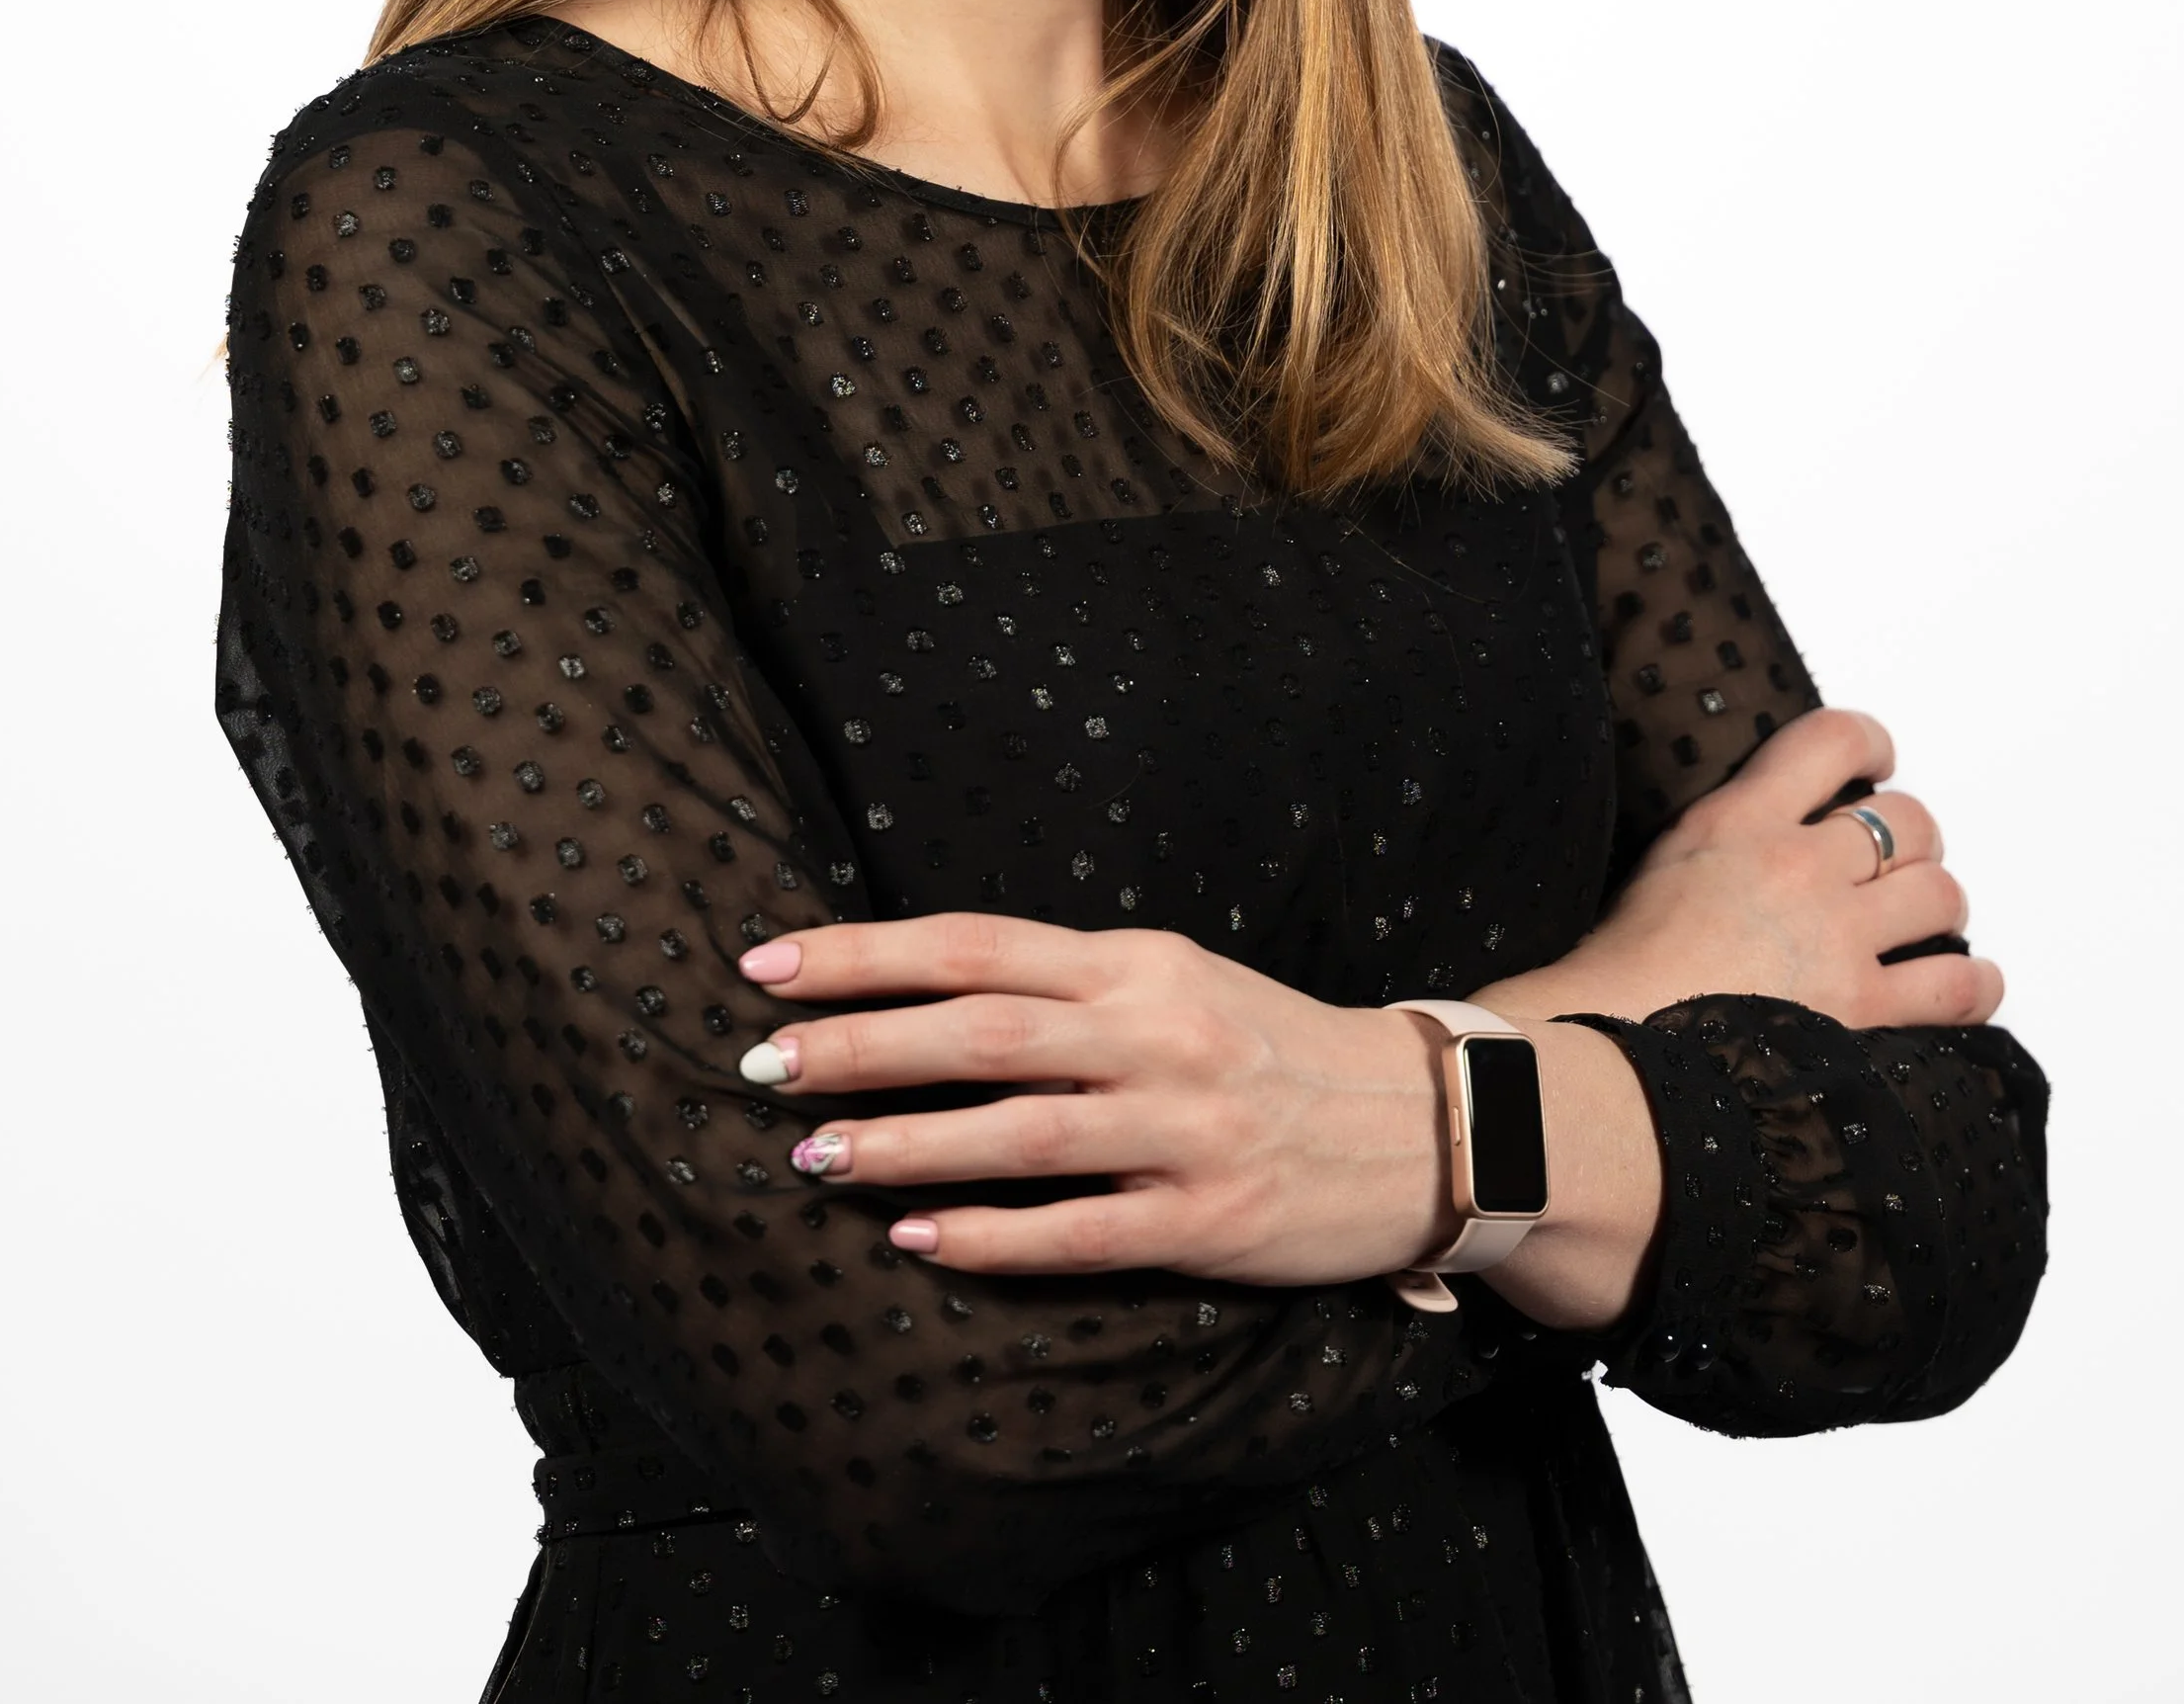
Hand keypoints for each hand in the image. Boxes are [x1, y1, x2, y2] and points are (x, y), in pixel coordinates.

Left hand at [731, 914, 1453, 1282]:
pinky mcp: (1207, 1219)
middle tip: (762, 1060)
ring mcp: (1183, 1129)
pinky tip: (919, 1237)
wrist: (1421, 1124)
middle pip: (980, 1031)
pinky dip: (990, 1235)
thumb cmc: (1268, 1047)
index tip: (771, 963)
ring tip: (816, 1153)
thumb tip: (924, 993)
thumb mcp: (1176, 981)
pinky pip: (1078, 1232)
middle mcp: (1155, 1035)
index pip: (976, 945)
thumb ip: (1068, 984)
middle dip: (860, 1044)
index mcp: (1139, 964)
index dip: (866, 954)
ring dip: (905, 1143)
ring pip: (1017, 1133)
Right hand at [1484, 707, 2004, 1036]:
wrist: (1618, 1042)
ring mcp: (1836, 937)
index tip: (1876, 763)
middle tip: (1897, 863)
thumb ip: (1731, 829)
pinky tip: (1968, 982)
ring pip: (1941, 893)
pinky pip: (1956, 985)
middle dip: (1913, 839)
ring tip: (1921, 922)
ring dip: (1938, 905)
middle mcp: (1800, 865)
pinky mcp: (1860, 1007)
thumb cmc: (1627, 962)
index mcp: (1743, 818)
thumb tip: (1774, 824)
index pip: (1833, 740)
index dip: (1871, 743)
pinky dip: (1974, 983)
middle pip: (1909, 820)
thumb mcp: (1669, 857)